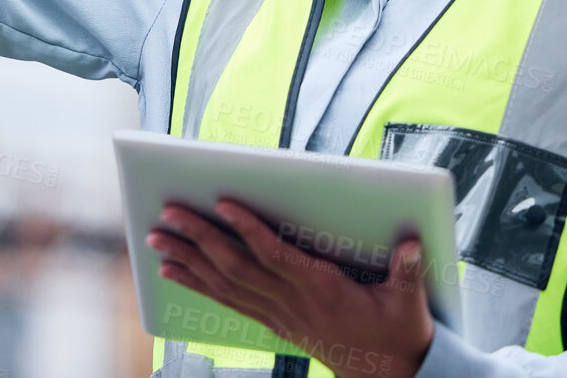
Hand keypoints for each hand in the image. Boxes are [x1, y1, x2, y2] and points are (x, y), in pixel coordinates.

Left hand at [146, 199, 433, 377]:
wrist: (386, 373)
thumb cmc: (396, 331)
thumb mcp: (409, 302)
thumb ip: (407, 273)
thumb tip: (411, 245)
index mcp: (323, 289)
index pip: (276, 255)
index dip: (249, 230)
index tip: (224, 204)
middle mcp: (292, 302)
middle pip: (237, 266)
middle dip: (199, 237)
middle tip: (167, 213)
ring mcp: (278, 314)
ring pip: (224, 283)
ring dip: (187, 259)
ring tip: (155, 239)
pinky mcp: (272, 321)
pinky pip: (226, 301)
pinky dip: (196, 284)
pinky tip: (172, 271)